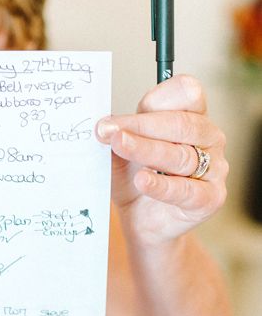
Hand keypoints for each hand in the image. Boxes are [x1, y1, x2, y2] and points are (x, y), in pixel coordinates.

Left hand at [95, 75, 227, 244]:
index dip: (158, 97)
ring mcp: (214, 168)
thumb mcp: (121, 152)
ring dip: (146, 149)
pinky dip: (162, 184)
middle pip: (181, 124)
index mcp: (191, 117)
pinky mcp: (210, 198)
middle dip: (140, 125)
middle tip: (107, 130)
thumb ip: (117, 136)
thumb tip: (102, 125)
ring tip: (119, 145)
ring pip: (181, 155)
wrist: (141, 221)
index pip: (187, 94)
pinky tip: (142, 180)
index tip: (125, 108)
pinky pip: (186, 189)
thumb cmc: (136, 179)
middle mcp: (208, 139)